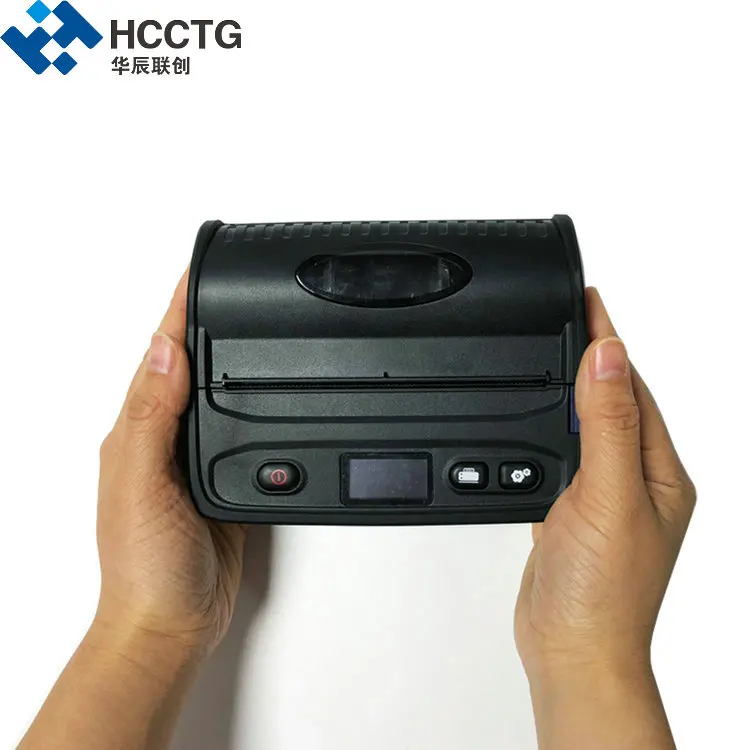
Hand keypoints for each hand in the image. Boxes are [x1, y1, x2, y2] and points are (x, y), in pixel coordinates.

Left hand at [96, 271, 246, 657]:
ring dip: (230, 354)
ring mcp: (195, 459)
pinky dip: (252, 401)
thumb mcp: (142, 485)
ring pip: (217, 393)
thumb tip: (167, 353)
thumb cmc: (144, 566)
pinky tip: (264, 389)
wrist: (172, 624)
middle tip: (228, 285)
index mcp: (138, 429)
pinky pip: (241, 429)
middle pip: (189, 364)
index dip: (179, 309)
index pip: (161, 354)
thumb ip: (153, 419)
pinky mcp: (225, 480)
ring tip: (246, 321)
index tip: (201, 272)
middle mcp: (165, 437)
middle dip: (206, 321)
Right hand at [515, 288, 695, 678]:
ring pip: (588, 426)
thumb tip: (609, 356)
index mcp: (659, 472)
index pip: (635, 387)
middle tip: (573, 314)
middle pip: (615, 400)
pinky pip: (566, 454)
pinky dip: (552, 428)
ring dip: (572, 388)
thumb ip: (609, 424)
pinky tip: (541, 419)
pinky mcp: (573, 512)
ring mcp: (604, 497)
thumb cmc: (604, 593)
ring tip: (559, 350)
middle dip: (595, 355)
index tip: (590, 301)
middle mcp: (637, 480)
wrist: (572, 650)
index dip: (612, 341)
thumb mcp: (609, 495)